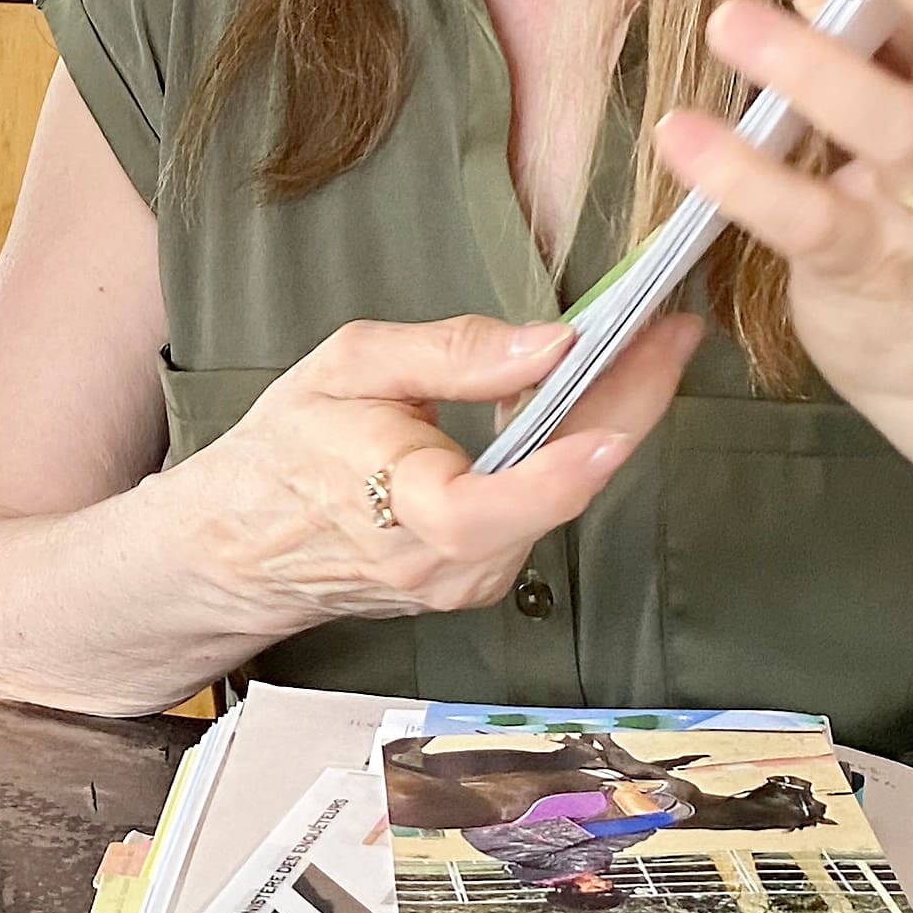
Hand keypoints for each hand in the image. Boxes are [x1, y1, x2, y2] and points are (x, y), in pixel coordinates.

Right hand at [168, 311, 702, 630]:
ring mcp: (469, 582)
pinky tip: (588, 398)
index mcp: (399, 510)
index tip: (617, 421)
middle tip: (672, 329)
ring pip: (566, 499)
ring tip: (644, 347)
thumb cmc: (286, 451)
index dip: (560, 469)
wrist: (241, 545)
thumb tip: (549, 343)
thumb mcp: (347, 366)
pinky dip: (573, 450)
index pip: (490, 504)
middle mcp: (445, 564)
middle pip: (561, 490)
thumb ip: (450, 353)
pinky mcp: (483, 580)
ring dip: (609, 420)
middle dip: (627, 403)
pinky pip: (547, 509)